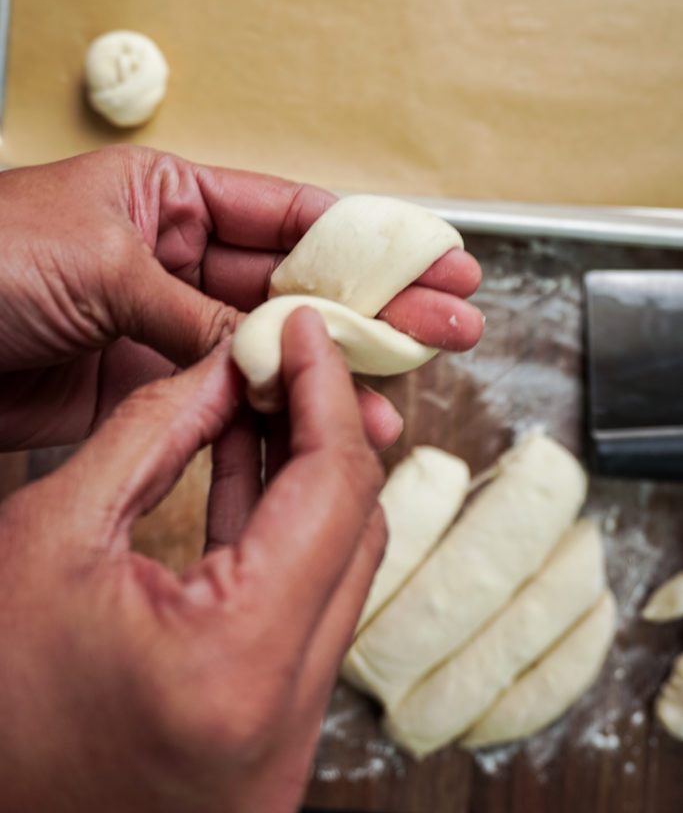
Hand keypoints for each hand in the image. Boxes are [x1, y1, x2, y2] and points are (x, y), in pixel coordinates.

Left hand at [0, 145, 481, 448]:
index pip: (291, 214)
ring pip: (267, 348)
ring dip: (333, 371)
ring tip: (404, 392)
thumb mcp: (99, 265)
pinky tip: (318, 426)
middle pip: (295, 284)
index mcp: (168, 197)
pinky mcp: (142, 381)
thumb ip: (192, 312)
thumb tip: (266, 351)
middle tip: (452, 324)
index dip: (370, 238)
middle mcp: (174, 256)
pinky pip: (222, 396)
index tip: (437, 254)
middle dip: (377, 305)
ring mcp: (163, 322)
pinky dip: (268, 414)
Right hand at [0, 310, 387, 812]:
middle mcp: (282, 721)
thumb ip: (156, 430)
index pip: (333, 490)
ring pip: (338, 572)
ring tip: (268, 402)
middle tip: (287, 362)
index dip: (325, 392)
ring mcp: (282, 747)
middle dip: (323, 430)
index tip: (307, 331)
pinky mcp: (268, 747)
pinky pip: (304, 617)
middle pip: (353, 530)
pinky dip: (285, 539)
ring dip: (306, 481)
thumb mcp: (56, 530)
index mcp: (233, 664)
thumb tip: (229, 366)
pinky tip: (253, 472)